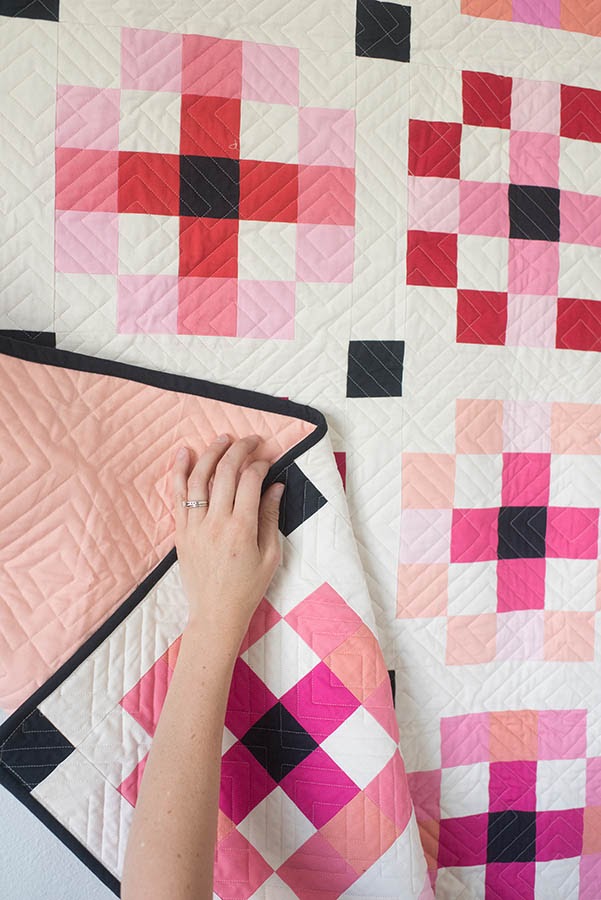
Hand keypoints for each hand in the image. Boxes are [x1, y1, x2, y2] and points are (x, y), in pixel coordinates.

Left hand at [171, 434, 284, 644]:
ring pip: (198, 478)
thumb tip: (275, 486)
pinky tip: (184, 453)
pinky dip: (179, 471)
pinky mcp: (181, 532)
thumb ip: (270, 518)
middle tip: (250, 440)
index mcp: (242, 529)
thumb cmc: (247, 588)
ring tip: (222, 439)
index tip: (267, 459)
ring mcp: (194, 526)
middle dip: (239, 449)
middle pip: (224, 472)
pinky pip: (177, 495)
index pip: (249, 481)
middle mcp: (216, 523)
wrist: (216, 614)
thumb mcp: (270, 556)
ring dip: (211, 453)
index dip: (260, 464)